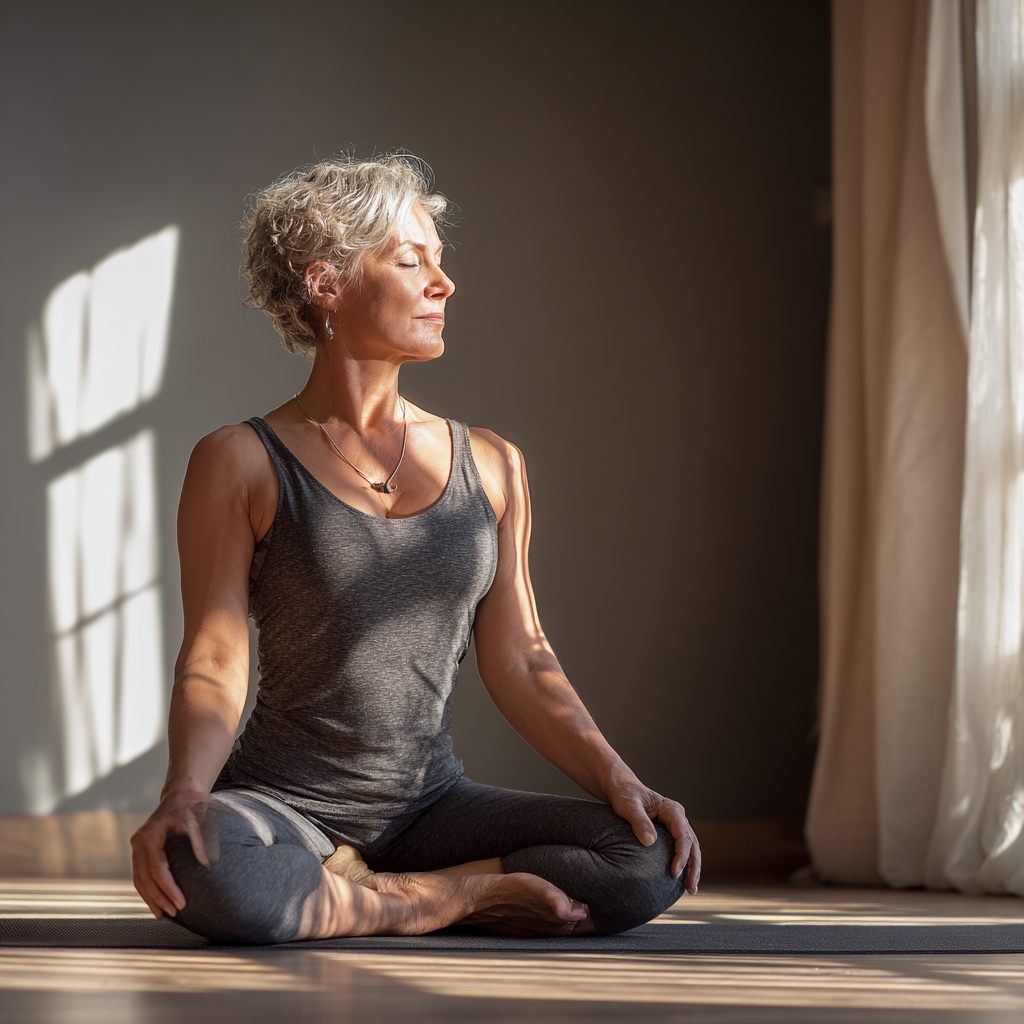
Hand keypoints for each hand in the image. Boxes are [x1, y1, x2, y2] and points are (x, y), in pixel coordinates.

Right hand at [130, 789, 210, 918]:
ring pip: (139, 880)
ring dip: (150, 899)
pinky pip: (140, 875)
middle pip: (146, 878)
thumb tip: (207, 866)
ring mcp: (136, 847)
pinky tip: (155, 903)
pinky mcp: (139, 852)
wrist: (178, 797)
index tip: (181, 902)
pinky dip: (146, 891)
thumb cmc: (188, 808)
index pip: (158, 870)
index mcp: (149, 835)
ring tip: (162, 915)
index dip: (169, 888)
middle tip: (175, 912)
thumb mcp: (195, 821)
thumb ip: (199, 842)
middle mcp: (138, 842)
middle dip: (159, 898)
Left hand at [606, 776, 700, 893]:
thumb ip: (639, 821)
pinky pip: (681, 849)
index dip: (681, 854)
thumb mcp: (629, 806)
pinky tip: (682, 878)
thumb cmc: (625, 795)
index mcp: (672, 810)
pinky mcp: (669, 833)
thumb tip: (650, 841)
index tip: (674, 871)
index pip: (683, 835)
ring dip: (692, 868)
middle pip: (692, 844)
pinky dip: (684, 863)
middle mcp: (677, 818)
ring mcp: (675, 825)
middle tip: (690, 887)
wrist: (621, 788)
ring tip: (691, 888)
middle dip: (693, 866)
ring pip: (690, 848)